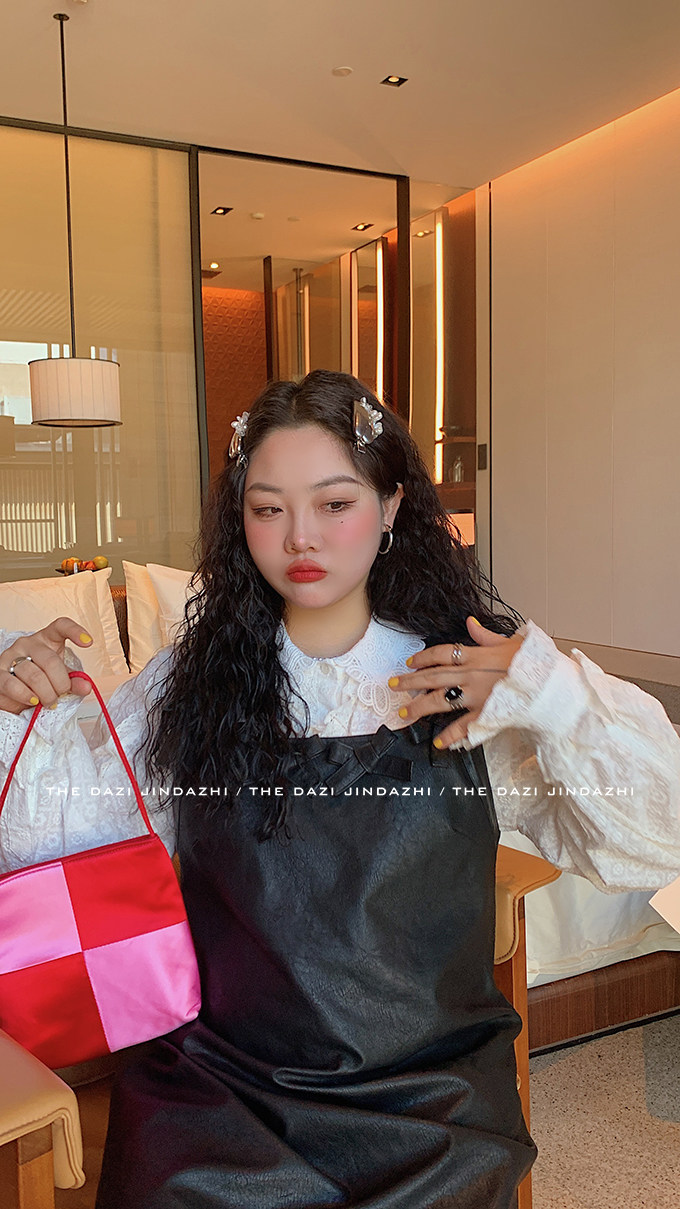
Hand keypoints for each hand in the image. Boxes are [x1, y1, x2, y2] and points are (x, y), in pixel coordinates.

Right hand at [0, 618, 94, 714]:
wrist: (13, 693)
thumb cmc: (39, 680)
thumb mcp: (60, 678)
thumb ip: (74, 681)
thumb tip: (86, 687)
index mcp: (47, 639)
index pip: (60, 626)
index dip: (75, 631)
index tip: (88, 641)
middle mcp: (28, 644)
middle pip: (50, 661)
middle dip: (60, 684)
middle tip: (60, 695)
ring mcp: (11, 656)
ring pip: (34, 676)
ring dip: (45, 694)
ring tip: (47, 701)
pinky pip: (13, 685)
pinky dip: (26, 696)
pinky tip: (32, 700)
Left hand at [388, 616, 523, 748]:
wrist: (552, 685)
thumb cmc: (535, 663)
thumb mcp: (512, 642)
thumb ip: (487, 635)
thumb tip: (470, 622)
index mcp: (478, 656)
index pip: (443, 653)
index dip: (423, 657)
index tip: (410, 662)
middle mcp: (472, 675)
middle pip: (433, 676)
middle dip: (410, 681)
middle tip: (393, 685)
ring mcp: (477, 696)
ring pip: (441, 701)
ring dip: (420, 707)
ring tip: (404, 714)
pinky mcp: (487, 714)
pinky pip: (464, 727)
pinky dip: (451, 736)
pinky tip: (439, 742)